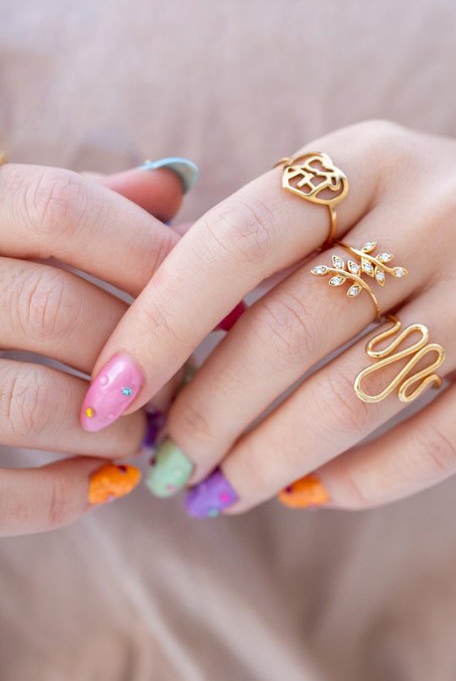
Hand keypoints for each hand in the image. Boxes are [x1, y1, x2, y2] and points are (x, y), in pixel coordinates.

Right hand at [0, 159, 190, 534]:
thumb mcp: (11, 228)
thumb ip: (85, 208)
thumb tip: (174, 183)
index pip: (59, 207)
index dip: (147, 252)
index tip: (212, 295)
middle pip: (57, 309)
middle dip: (145, 354)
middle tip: (185, 382)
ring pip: (31, 404)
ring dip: (112, 430)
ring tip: (144, 433)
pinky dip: (64, 497)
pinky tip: (101, 482)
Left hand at [87, 121, 455, 514]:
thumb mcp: (380, 198)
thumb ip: (290, 253)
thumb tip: (180, 354)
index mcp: (377, 152)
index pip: (242, 234)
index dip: (162, 320)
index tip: (111, 393)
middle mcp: (446, 206)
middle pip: (294, 327)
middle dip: (212, 411)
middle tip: (170, 467)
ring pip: (361, 392)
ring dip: (275, 457)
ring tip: (225, 493)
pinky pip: (441, 438)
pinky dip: (364, 480)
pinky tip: (317, 494)